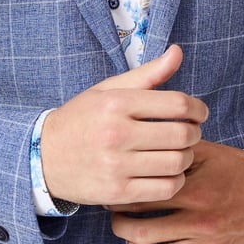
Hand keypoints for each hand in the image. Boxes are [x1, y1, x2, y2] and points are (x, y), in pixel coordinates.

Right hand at [40, 45, 207, 206]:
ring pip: (177, 163)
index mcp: (116, 103)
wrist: (44, 156)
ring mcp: (116, 165)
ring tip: (178, 153)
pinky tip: (167, 172)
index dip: (197, 108)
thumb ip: (147, 74)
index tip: (199, 113)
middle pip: (181, 134)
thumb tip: (177, 52)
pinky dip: (175, 180)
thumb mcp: (109, 89)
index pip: (176, 103)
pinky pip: (165, 188)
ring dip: (186, 158)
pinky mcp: (118, 192)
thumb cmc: (82, 119)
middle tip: (190, 134)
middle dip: (194, 134)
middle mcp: (116, 133)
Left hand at [109, 140, 243, 243]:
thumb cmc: (234, 169)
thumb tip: (139, 143)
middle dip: (120, 225)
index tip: (114, 190)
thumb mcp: (204, 151)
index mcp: (194, 191)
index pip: (144, 198)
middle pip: (143, 233)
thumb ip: (173, 148)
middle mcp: (199, 221)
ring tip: (130, 238)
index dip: (121, 195)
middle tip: (115, 216)